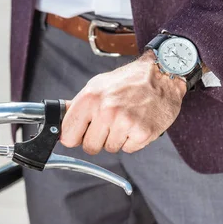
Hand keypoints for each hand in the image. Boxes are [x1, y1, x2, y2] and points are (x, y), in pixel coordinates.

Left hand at [60, 50, 185, 154]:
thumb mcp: (98, 85)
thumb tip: (60, 122)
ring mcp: (125, 123)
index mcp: (90, 98)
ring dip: (117, 138)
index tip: (80, 133)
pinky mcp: (142, 133)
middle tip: (109, 124)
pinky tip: (137, 123)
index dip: (75, 136)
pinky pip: (129, 149)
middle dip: (98, 139)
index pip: (68, 135)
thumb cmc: (129, 80)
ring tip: (126, 119)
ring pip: (110, 148)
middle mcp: (106, 111)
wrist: (162, 74)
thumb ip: (79, 105)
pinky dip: (132, 140)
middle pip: (89, 147)